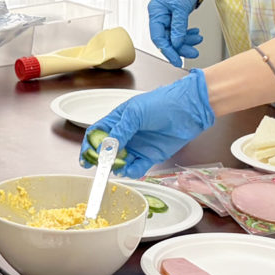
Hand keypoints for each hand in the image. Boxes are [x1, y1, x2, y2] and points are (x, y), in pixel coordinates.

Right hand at [80, 71, 215, 177]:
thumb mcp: (135, 113)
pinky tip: (132, 169)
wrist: (188, 109)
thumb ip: (120, 130)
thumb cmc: (162, 103)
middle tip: (101, 167)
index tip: (86, 157)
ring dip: (118, 167)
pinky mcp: (150, 156)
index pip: (97, 133)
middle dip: (102, 160)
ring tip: (119, 167)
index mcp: (119, 119)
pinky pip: (137, 167)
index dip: (90, 145)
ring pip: (121, 161)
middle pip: (107, 151)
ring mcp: (137, 145)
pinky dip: (133, 171)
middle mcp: (126, 134)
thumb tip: (106, 146)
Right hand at [147, 0, 203, 66]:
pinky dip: (187, 34)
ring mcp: (167, 16)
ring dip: (187, 40)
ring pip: (174, 36)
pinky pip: (179, 30)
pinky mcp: (175, 16)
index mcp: (156, 12)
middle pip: (167, 38)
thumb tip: (177, 43)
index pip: (158, 37)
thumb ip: (178, 26)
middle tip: (193, 52)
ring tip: (198, 39)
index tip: (176, 60)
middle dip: (181, 46)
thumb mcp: (181, 7)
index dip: (168, 51)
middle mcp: (159, 16)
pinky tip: (196, 34)